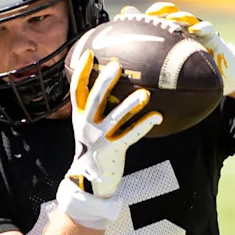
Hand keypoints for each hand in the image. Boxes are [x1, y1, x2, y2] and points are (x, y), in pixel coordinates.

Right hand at [56, 50, 162, 228]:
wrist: (89, 180)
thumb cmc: (94, 148)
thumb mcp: (88, 128)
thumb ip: (96, 109)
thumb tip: (108, 87)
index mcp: (80, 117)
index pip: (77, 91)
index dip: (82, 73)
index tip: (89, 54)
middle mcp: (88, 125)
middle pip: (95, 100)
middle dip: (104, 82)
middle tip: (116, 66)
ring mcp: (101, 138)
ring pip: (116, 118)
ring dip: (130, 106)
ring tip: (145, 94)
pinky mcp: (114, 150)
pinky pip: (131, 135)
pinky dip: (144, 125)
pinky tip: (157, 116)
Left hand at [120, 2, 234, 95]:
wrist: (220, 76)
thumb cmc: (192, 73)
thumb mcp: (171, 72)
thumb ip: (153, 66)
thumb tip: (125, 68)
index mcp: (169, 37)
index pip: (152, 22)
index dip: (139, 17)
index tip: (125, 17)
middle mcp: (181, 31)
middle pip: (168, 14)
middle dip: (159, 11)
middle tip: (149, 14)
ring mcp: (196, 31)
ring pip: (187, 17)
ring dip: (178, 15)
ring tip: (170, 18)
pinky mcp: (212, 36)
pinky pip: (208, 29)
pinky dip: (202, 27)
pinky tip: (195, 30)